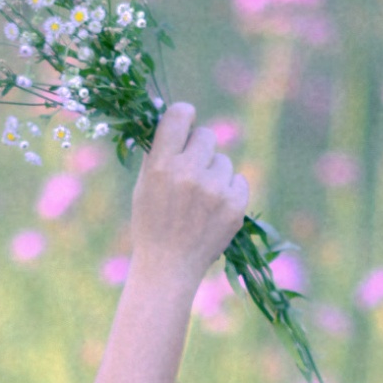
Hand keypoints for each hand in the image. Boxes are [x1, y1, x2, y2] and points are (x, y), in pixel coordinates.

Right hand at [127, 98, 253, 287]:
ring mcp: (214, 190)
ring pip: (224, 161)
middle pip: (207, 136)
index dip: (185, 115)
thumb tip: (179, 121)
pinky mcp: (235, 206)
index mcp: (160, 166)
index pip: (179, 115)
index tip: (187, 122)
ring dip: (214, 174)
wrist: (168, 267)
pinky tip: (214, 211)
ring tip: (200, 201)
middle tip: (192, 171)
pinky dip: (229, 192)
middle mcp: (188, 174)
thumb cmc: (151, 224)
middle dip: (200, 150)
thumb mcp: (143, 186)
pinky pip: (239, 180)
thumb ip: (160, 153)